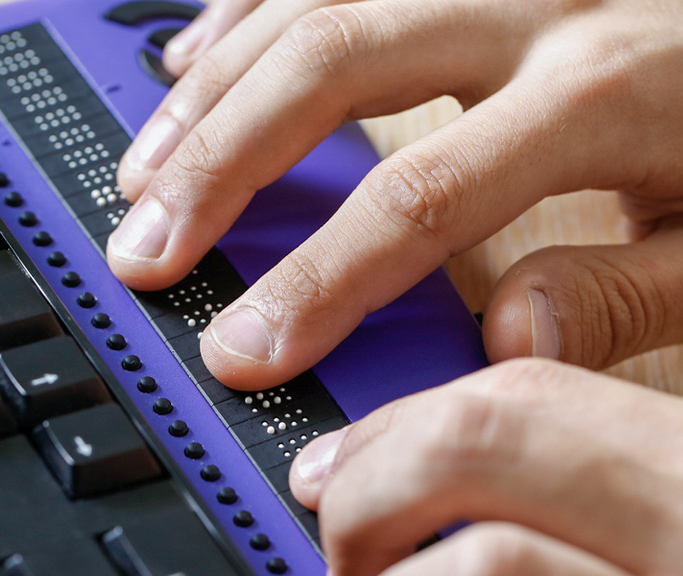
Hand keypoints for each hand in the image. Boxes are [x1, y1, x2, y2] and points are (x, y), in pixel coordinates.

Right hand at [107, 0, 682, 388]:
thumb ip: (620, 295)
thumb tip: (507, 338)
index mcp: (604, 92)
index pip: (424, 199)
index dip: (320, 280)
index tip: (247, 348)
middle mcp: (536, 2)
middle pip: (332, 69)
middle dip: (221, 172)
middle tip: (147, 251)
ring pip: (311, 4)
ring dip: (212, 95)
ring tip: (146, 176)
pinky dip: (244, 16)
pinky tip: (195, 64)